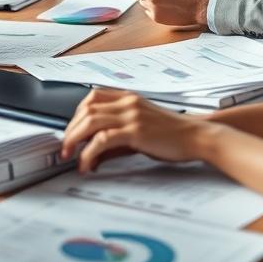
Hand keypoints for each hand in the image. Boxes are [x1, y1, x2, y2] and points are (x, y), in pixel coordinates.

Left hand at [60, 88, 211, 171]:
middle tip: (65, 148)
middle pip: (86, 109)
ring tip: (69, 156)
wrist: (197, 136)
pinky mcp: (135, 131)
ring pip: (90, 121)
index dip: (77, 114)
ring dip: (74, 139)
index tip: (72, 131)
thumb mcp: (140, 130)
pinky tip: (87, 164)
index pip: (92, 97)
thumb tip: (92, 156)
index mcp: (128, 97)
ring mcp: (131, 115)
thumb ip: (116, 140)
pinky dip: (89, 153)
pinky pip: (102, 139)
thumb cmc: (172, 135)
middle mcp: (127, 102)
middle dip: (70, 129)